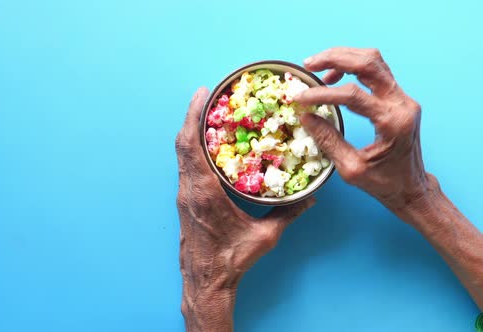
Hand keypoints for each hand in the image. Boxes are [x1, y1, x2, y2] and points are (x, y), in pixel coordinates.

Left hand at [175, 87, 313, 330]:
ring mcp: (184, 195)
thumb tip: (310, 197)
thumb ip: (288, 214)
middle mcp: (189, 189)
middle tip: (207, 95)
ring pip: (182, 154)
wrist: (206, 281)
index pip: (191, 146)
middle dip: (192, 116)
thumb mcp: (265, 236)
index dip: (193, 117)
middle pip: (183, 144)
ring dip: (192, 131)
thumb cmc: (232, 259)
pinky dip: (193, 148)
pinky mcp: (186, 201)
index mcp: (204, 192)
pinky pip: (186, 166)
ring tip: (208, 113)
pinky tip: (208, 144)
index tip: (202, 94)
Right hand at [294, 47, 434, 214]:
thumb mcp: (351, 168)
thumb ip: (328, 140)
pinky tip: (334, 77)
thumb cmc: (384, 184)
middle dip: (336, 58)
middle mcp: (402, 104)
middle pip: (369, 64)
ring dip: (344, 58)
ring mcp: (403, 98)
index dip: (323, 93)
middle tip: (308, 64)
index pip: (353, 96)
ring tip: (317, 66)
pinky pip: (376, 72)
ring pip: (374, 61)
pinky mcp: (399, 98)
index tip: (300, 98)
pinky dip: (353, 67)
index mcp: (392, 122)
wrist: (411, 187)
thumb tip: (306, 117)